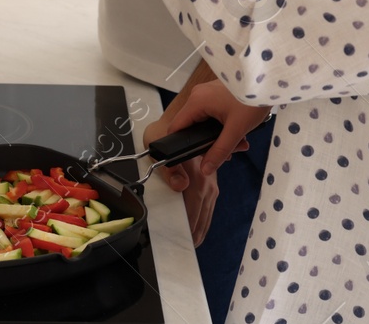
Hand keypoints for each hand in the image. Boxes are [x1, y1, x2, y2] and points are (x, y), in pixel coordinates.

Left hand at [145, 117, 220, 246]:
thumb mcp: (157, 145)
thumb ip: (169, 168)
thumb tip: (180, 185)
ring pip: (208, 210)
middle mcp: (206, 180)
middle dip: (196, 233)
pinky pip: (210, 203)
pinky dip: (206, 217)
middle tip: (189, 248)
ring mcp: (210, 180)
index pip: (192, 209)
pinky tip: (201, 226)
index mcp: (195, 174)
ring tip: (196, 243)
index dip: (189, 228)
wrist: (179, 119)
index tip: (186, 243)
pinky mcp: (210, 179)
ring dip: (202, 227)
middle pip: (202, 213)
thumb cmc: (164, 132)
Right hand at [168, 79, 269, 176]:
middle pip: (193, 127)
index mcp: (196, 101)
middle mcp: (198, 95)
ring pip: (205, 122)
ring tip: (240, 144)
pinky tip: (240, 133)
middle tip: (229, 154)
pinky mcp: (217, 94)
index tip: (192, 158)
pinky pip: (213, 115)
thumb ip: (219, 151)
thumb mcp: (236, 130)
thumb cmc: (252, 100)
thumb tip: (205, 169)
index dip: (180, 146)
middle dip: (210, 143)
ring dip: (220, 137)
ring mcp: (207, 94)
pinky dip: (224, 126)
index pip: (176, 127)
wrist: (270, 82)